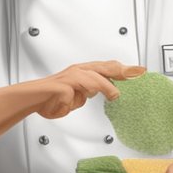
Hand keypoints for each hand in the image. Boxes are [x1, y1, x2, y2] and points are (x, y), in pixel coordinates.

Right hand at [27, 61, 144, 119]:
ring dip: (104, 86)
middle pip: (103, 68)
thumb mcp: (78, 94)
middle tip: (137, 73)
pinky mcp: (60, 87)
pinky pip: (71, 94)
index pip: (108, 68)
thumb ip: (91, 91)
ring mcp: (69, 78)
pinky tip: (67, 104)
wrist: (32, 98)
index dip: (125, 69)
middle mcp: (78, 71)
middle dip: (122, 70)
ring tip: (113, 95)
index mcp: (84, 72)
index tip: (141, 71)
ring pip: (91, 79)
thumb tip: (108, 92)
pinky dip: (71, 101)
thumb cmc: (54, 96)